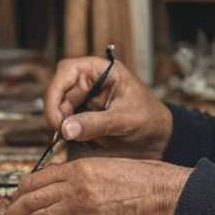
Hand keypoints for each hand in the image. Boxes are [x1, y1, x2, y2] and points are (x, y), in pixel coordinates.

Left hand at [0, 158, 191, 214]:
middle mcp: (76, 186)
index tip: (12, 204)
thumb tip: (58, 192)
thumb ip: (80, 178)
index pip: (33, 180)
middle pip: (29, 201)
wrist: (167, 194)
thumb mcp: (106, 168)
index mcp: (79, 168)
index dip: (17, 195)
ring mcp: (85, 207)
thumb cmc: (143, 181)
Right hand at [44, 57, 172, 158]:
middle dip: (56, 112)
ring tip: (67, 140)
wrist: (158, 137)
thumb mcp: (125, 120)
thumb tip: (66, 129)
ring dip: (58, 124)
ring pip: (58, 108)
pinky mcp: (82, 117)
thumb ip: (96, 123)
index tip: (58, 116)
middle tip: (61, 133)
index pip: (67, 71)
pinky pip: (64, 122)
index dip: (56, 91)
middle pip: (57, 91)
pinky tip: (68, 143)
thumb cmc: (149, 119)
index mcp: (101, 70)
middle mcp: (89, 82)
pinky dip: (63, 133)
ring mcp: (84, 100)